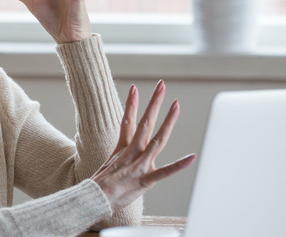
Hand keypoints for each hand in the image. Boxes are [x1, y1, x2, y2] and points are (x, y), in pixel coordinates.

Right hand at [91, 81, 195, 211]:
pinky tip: (191, 157)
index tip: (134, 88)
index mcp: (124, 148)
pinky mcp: (146, 179)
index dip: (131, 104)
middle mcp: (133, 152)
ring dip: (168, 121)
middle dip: (154, 102)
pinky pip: (165, 171)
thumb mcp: (110, 164)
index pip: (128, 121)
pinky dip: (179, 165)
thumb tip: (127, 153)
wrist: (94, 199)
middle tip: (161, 85)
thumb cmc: (101, 185)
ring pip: (157, 139)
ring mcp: (140, 164)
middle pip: (145, 122)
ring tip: (176, 105)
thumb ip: (122, 156)